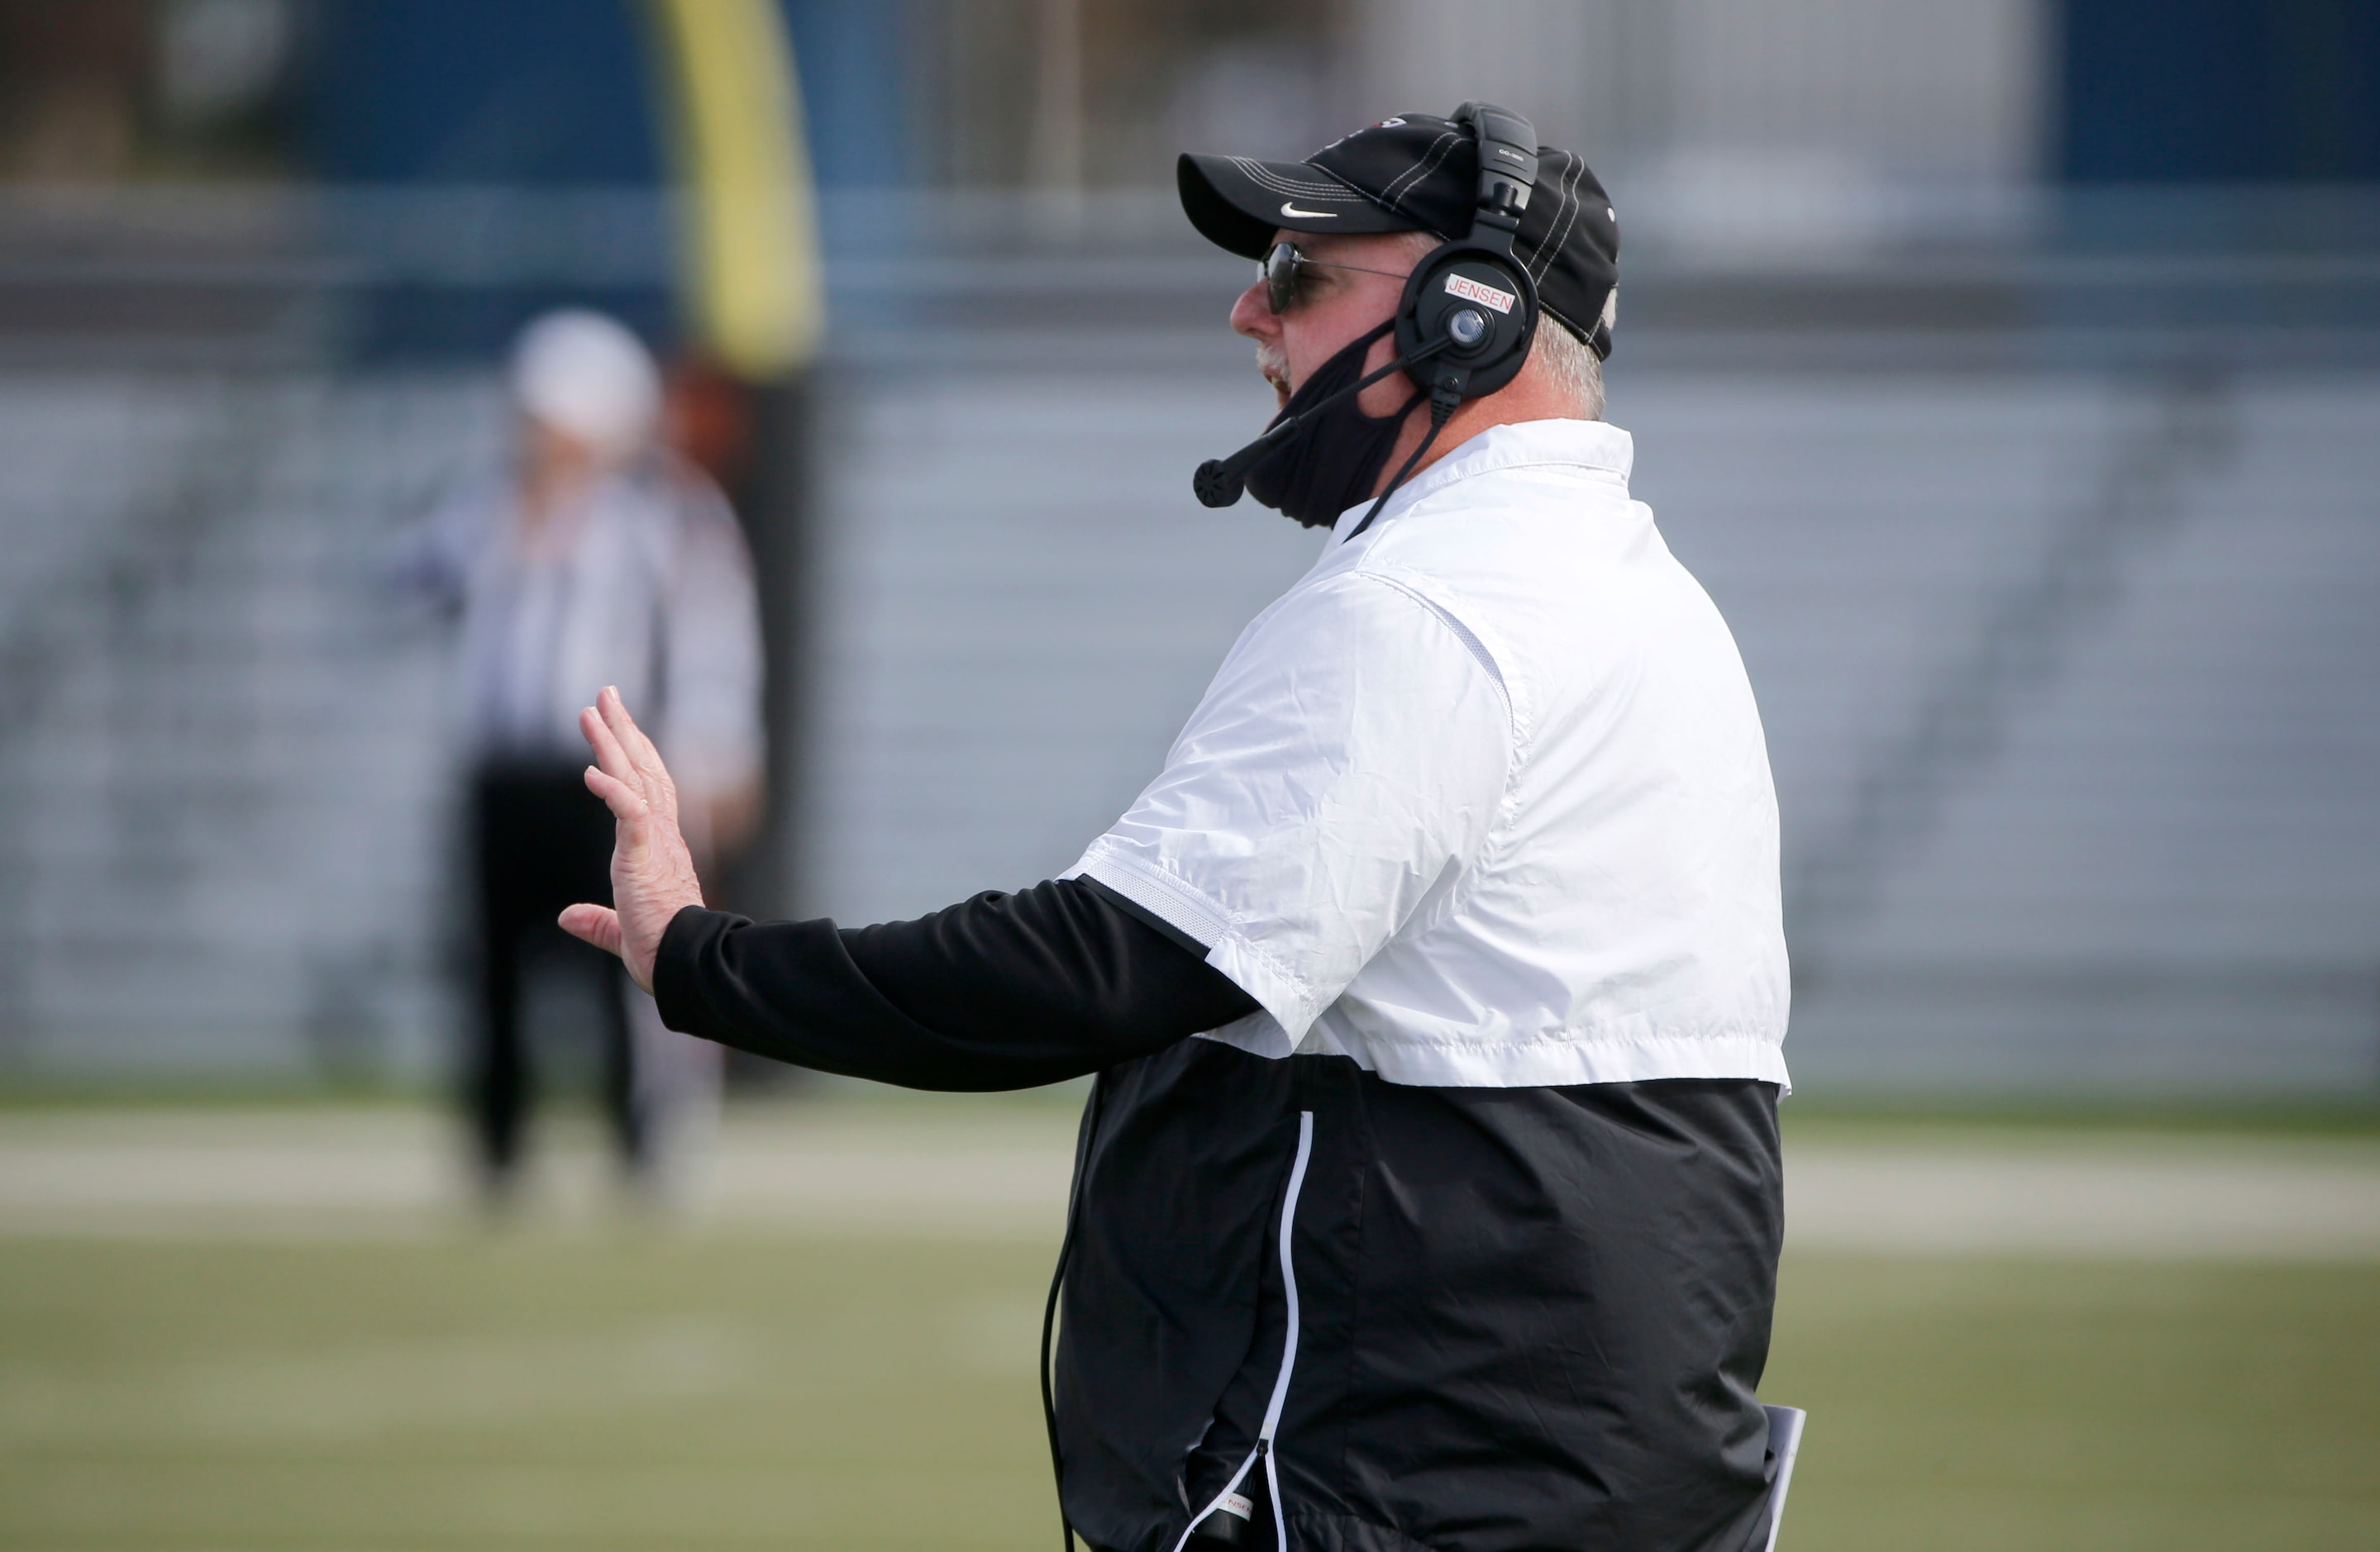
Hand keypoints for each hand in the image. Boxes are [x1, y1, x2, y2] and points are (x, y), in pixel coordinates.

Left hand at [559, 686, 703, 992]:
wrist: (686, 967)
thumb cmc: (665, 953)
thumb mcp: (622, 932)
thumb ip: (597, 922)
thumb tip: (567, 917)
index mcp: (659, 850)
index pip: (650, 791)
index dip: (635, 756)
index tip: (621, 728)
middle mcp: (663, 837)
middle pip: (645, 770)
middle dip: (625, 730)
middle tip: (608, 695)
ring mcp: (655, 843)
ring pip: (634, 779)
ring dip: (613, 742)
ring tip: (593, 708)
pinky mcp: (645, 856)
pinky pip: (629, 813)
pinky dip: (611, 789)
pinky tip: (590, 771)